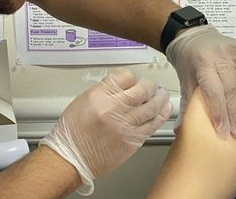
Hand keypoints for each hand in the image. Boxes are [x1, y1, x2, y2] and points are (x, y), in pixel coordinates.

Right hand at [40, 68, 171, 194]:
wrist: (71, 159)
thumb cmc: (73, 133)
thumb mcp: (83, 101)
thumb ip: (105, 91)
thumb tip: (124, 86)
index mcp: (99, 96)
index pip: (124, 77)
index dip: (132, 77)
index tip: (134, 79)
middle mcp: (113, 109)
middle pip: (142, 90)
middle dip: (150, 86)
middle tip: (152, 86)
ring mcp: (124, 126)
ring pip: (151, 107)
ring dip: (160, 99)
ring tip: (163, 95)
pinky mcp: (132, 141)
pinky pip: (152, 125)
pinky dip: (160, 116)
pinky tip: (164, 110)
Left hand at [166, 25, 235, 137]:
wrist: (195, 38)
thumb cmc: (190, 61)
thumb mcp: (185, 81)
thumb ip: (187, 105)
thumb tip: (181, 130)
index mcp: (203, 62)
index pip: (214, 91)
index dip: (220, 113)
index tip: (223, 130)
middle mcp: (222, 55)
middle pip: (234, 88)